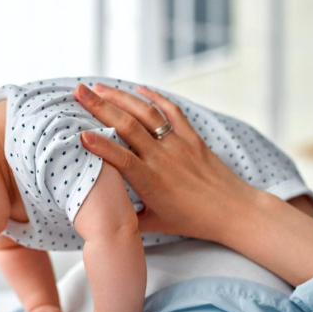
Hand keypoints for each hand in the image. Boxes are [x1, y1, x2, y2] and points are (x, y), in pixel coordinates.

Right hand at [73, 83, 262, 243]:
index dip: (100, 146)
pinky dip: (154, 97)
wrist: (233, 210)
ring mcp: (178, 144)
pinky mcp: (192, 137)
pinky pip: (171, 111)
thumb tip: (103, 215)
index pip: (121, 158)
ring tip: (99, 87)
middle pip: (128, 126)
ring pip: (146, 113)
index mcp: (151, 181)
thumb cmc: (192, 221)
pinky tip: (139, 88)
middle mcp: (163, 159)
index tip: (80, 133)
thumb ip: (128, 217)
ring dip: (121, 97)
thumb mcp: (155, 224)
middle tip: (79, 92)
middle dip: (101, 107)